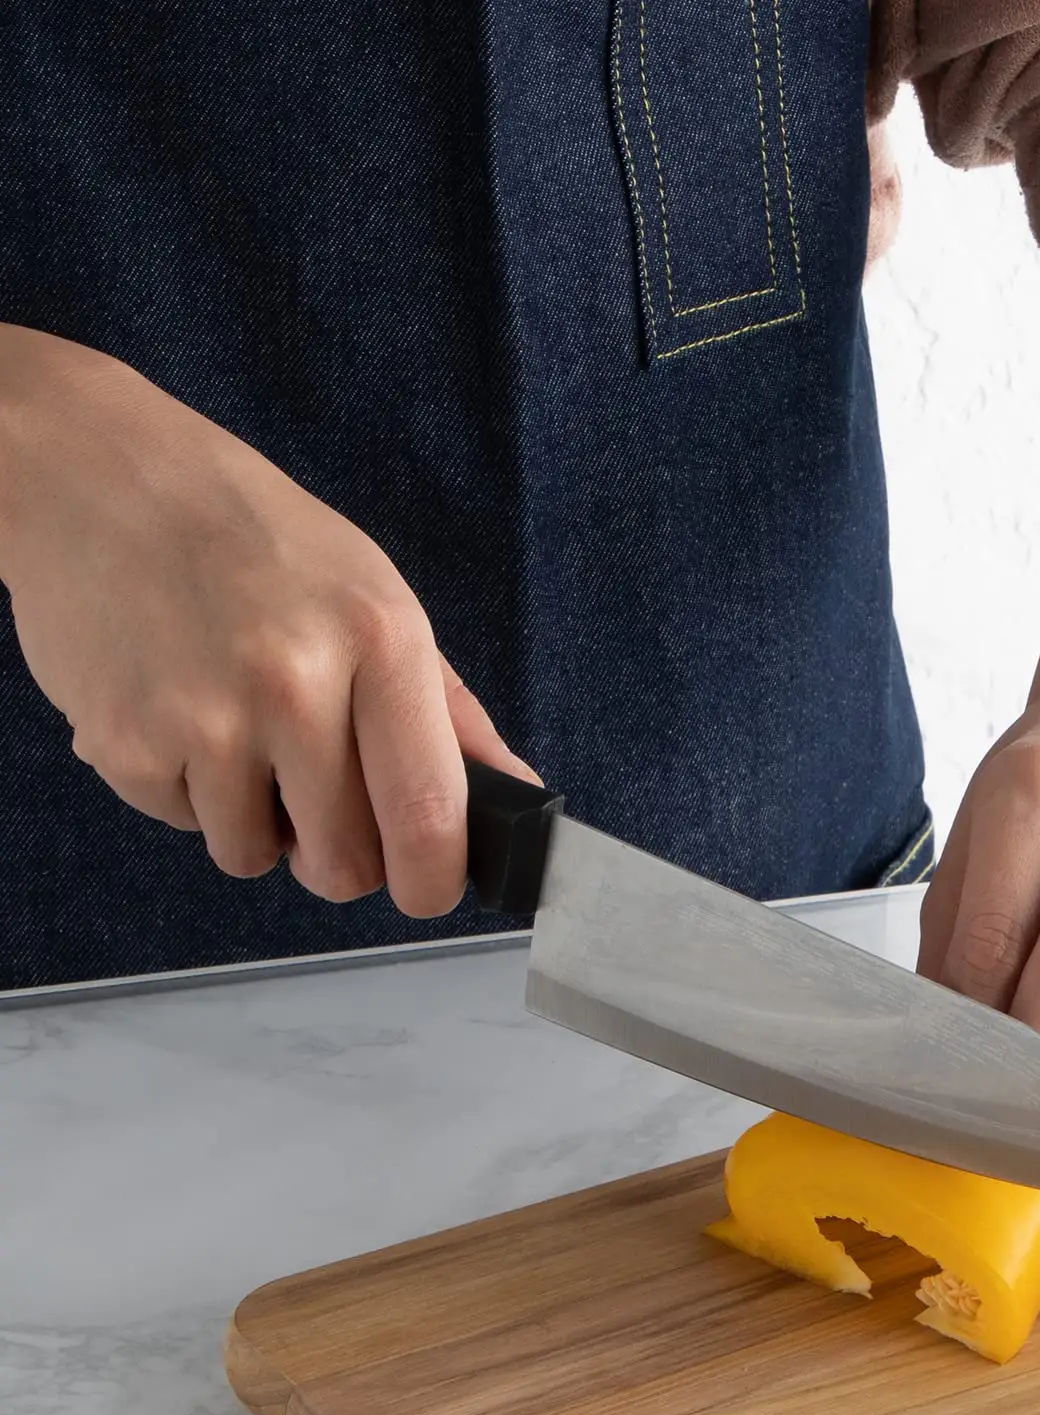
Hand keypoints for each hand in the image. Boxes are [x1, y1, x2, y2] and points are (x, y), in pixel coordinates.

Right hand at [0, 326, 537, 914]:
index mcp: (379, 643)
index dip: (433, 880)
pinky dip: (189, 792)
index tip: (428, 891)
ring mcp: (203, 717)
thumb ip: (450, 714)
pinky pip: (184, 826)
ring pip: (255, 857)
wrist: (101, 478)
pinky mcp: (123, 743)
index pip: (427, 814)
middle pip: (344, 863)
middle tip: (322, 799)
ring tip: (242, 732)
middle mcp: (294, 683)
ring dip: (258, 822)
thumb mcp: (379, 602)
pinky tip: (182, 712)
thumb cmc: (260, 544)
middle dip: (341, 857)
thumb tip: (517, 797)